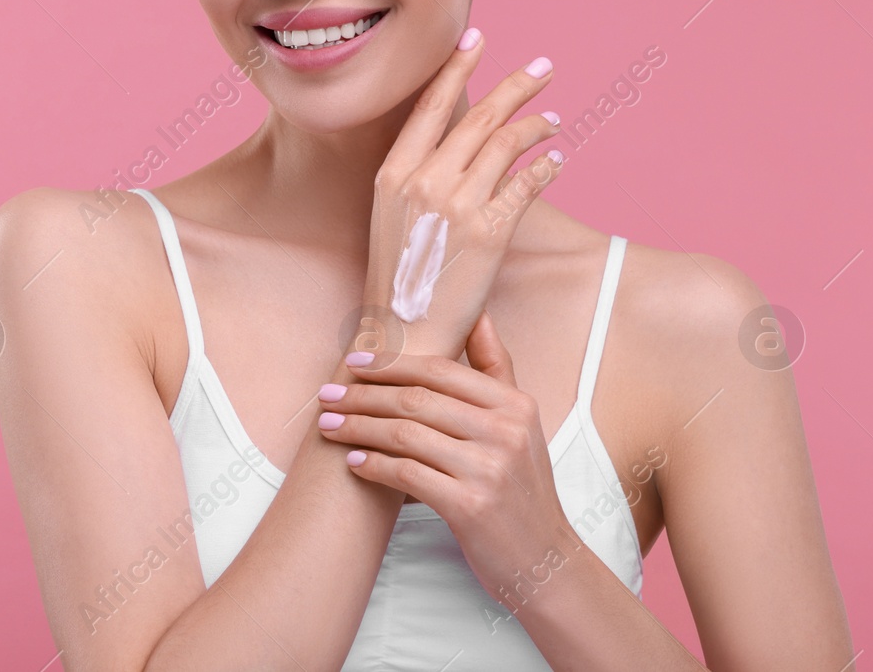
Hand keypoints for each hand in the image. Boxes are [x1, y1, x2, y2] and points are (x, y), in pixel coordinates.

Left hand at [320, 312, 581, 604]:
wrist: (544, 559)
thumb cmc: (522, 487)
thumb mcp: (522, 423)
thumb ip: (497, 368)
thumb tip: (477, 313)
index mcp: (514, 405)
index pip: (439, 369)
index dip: (390, 363)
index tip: (353, 362)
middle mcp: (505, 432)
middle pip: (416, 399)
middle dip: (364, 394)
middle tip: (328, 395)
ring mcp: (488, 469)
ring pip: (405, 434)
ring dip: (359, 427)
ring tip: (330, 425)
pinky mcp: (469, 506)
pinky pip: (406, 474)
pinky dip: (374, 465)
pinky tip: (354, 462)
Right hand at [360, 28, 562, 359]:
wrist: (404, 332)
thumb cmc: (399, 276)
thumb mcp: (391, 214)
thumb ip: (418, 174)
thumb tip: (456, 140)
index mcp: (393, 173)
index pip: (431, 105)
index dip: (457, 67)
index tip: (477, 39)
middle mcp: (424, 181)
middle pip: (479, 116)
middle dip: (516, 86)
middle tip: (542, 68)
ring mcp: (458, 205)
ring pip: (507, 144)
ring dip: (536, 126)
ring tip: (553, 120)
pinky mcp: (491, 231)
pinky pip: (528, 185)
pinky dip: (545, 168)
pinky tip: (555, 162)